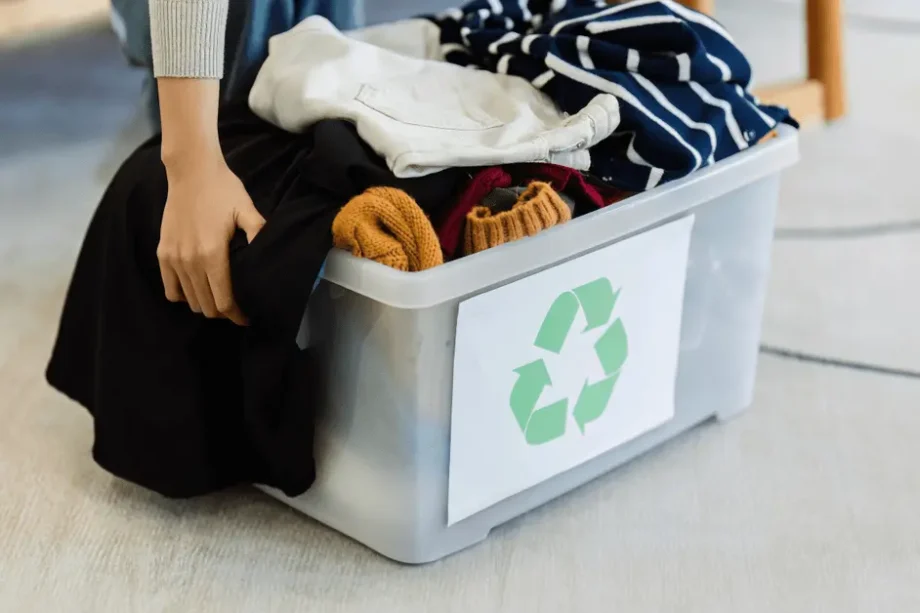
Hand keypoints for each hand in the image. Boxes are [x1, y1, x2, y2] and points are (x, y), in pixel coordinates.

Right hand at [156, 155, 264, 324]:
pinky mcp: (162, 253)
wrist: (191, 171)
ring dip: (206, 305)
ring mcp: (174, 259)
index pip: (224, 302)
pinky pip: (170, 289)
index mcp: (212, 255)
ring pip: (190, 301)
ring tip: (220, 299)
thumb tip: (272, 257)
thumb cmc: (223, 190)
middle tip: (237, 308)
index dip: (237, 316)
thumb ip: (259, 234)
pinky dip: (184, 295)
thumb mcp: (247, 210)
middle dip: (224, 313)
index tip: (247, 317)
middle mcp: (190, 262)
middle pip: (207, 306)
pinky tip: (197, 289)